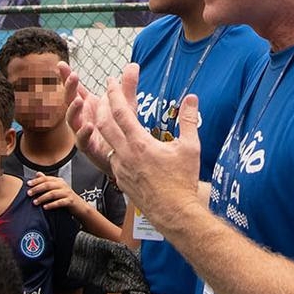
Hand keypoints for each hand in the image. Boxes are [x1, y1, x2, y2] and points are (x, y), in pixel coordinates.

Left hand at [26, 171, 83, 212]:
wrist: (79, 206)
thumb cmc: (66, 197)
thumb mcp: (57, 188)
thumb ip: (47, 181)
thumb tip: (37, 173)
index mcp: (59, 181)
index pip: (46, 178)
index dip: (36, 181)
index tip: (28, 184)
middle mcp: (63, 185)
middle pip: (48, 185)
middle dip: (37, 189)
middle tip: (29, 193)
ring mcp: (67, 193)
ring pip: (53, 194)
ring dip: (42, 198)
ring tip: (35, 202)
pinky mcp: (70, 201)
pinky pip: (60, 202)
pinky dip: (51, 205)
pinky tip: (45, 207)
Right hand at [59, 62, 118, 172]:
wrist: (125, 156)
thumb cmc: (121, 128)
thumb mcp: (126, 104)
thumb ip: (127, 86)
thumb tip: (133, 64)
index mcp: (88, 105)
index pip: (75, 89)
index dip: (67, 77)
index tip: (61, 64)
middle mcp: (82, 117)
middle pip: (70, 101)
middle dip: (69, 88)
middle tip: (73, 77)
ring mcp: (82, 132)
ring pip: (72, 120)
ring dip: (73, 110)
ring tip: (78, 100)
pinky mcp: (88, 148)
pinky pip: (82, 141)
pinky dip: (83, 133)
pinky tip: (89, 126)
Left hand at [84, 65, 203, 233]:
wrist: (174, 213)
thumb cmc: (183, 181)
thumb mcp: (191, 147)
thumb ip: (189, 120)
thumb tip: (192, 98)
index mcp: (139, 143)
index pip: (120, 112)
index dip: (114, 94)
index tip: (111, 80)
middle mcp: (125, 154)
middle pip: (103, 124)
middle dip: (102, 105)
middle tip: (104, 92)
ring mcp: (120, 168)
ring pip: (105, 142)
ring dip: (104, 126)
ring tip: (109, 116)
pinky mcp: (121, 180)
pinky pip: (111, 158)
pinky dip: (112, 146)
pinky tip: (120, 144)